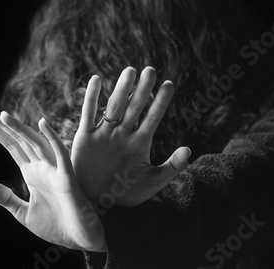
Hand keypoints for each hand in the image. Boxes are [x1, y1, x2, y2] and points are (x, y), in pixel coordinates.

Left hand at [0, 106, 105, 251]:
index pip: (12, 147)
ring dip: (20, 129)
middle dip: (4, 125)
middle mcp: (42, 167)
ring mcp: (54, 170)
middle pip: (20, 140)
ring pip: (35, 143)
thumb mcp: (25, 215)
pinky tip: (41, 123)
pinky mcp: (67, 177)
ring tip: (4, 115)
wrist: (81, 241)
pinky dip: (52, 138)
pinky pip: (60, 154)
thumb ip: (9, 200)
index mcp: (32, 173)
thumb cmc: (57, 227)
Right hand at [72, 66, 190, 206]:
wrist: (97, 202)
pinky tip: (96, 80)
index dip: (160, 102)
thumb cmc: (124, 193)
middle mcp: (122, 134)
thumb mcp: (151, 183)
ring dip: (121, 89)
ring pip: (113, 107)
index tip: (169, 84)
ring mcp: (104, 134)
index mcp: (139, 142)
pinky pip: (88, 114)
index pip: (152, 117)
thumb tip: (188, 149)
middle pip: (134, 107)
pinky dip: (91, 98)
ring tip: (130, 71)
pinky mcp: (85, 137)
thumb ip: (170, 167)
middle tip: (150, 70)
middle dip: (142, 90)